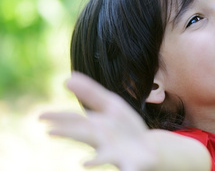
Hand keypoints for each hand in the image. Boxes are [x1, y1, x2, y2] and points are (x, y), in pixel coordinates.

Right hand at [40, 72, 158, 170]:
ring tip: (86, 164)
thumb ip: (91, 93)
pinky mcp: (131, 164)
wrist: (149, 147)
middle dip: (69, 133)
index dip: (58, 117)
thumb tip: (68, 77)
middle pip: (86, 136)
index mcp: (95, 126)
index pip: (74, 120)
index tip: (41, 117)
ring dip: (96, 160)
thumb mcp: (110, 106)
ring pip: (104, 157)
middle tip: (51, 132)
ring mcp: (116, 155)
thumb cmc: (124, 128)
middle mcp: (102, 142)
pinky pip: (128, 169)